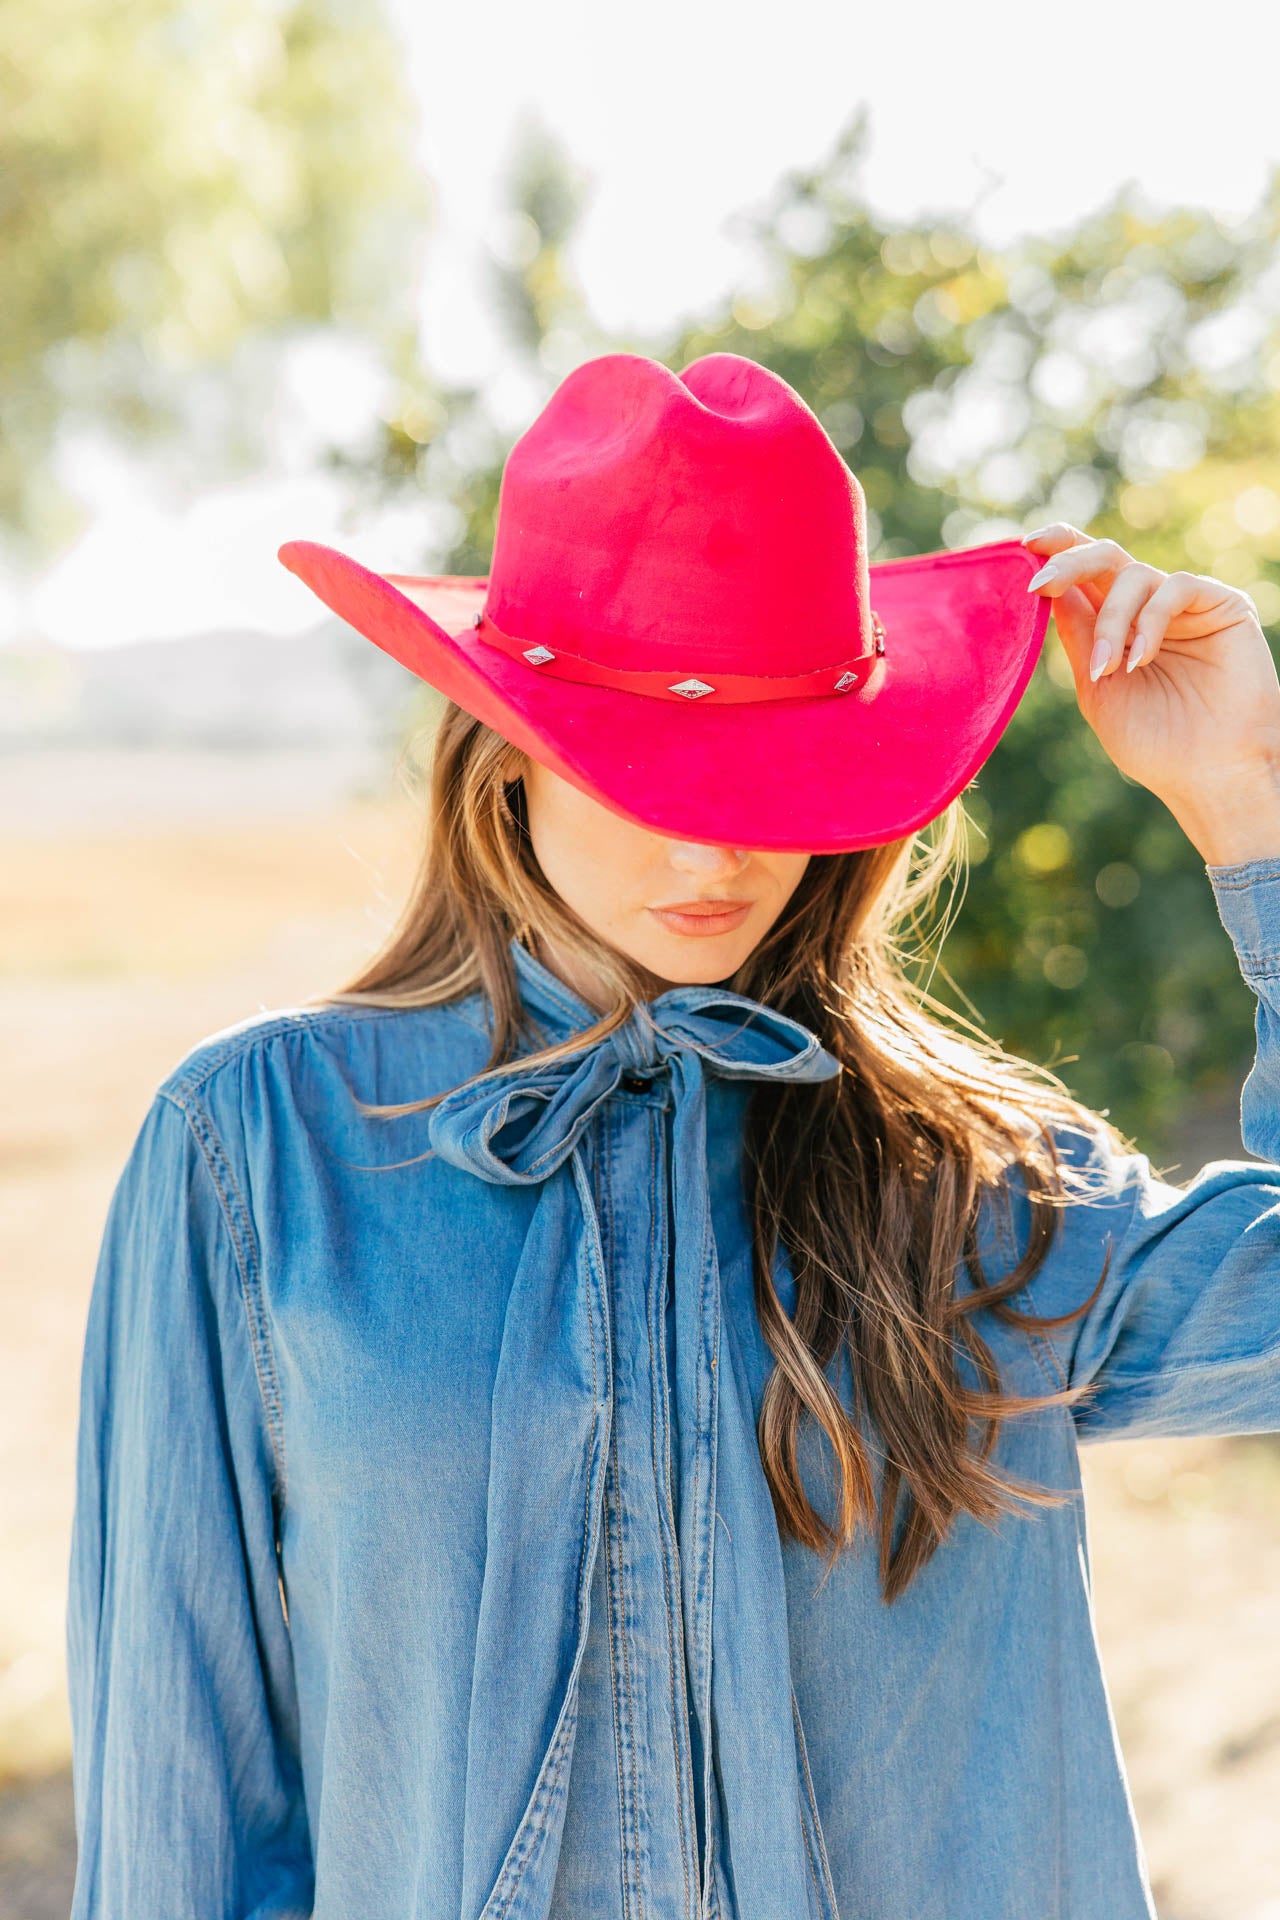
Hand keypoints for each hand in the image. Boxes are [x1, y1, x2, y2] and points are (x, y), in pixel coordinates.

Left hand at [1024, 523, 1279, 866]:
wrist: (1209, 775)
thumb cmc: (1154, 743)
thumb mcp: (1097, 688)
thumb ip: (1078, 637)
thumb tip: (1048, 587)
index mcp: (1115, 625)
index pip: (1084, 573)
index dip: (1057, 550)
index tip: (1023, 548)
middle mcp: (1148, 608)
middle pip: (1104, 557)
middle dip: (1067, 562)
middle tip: (1039, 584)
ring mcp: (1185, 605)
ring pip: (1133, 576)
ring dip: (1111, 620)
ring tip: (1107, 668)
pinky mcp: (1222, 604)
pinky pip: (1175, 587)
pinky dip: (1149, 621)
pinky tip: (1139, 659)